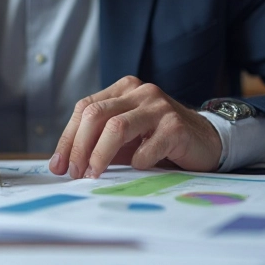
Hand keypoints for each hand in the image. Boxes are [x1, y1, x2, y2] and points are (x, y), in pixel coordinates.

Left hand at [48, 76, 222, 178]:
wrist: (206, 141)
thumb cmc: (159, 140)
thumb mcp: (125, 138)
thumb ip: (98, 142)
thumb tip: (63, 163)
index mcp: (123, 89)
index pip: (84, 108)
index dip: (68, 138)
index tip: (59, 165)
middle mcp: (140, 92)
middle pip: (95, 114)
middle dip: (79, 147)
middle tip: (75, 173)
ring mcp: (159, 107)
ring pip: (116, 127)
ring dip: (100, 155)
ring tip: (94, 175)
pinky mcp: (176, 126)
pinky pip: (147, 147)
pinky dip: (137, 162)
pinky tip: (138, 169)